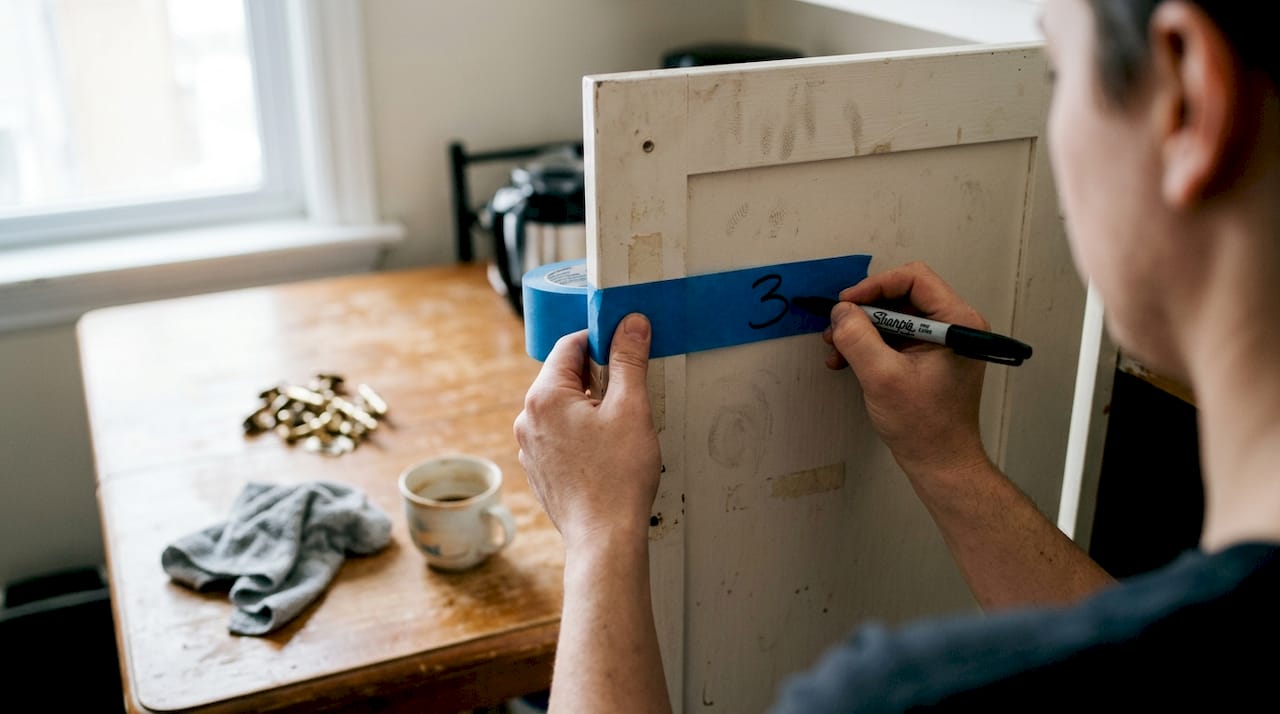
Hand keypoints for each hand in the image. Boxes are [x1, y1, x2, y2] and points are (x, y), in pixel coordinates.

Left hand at [514, 314, 661, 551]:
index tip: (624, 346)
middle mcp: (527, 419)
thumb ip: (629, 359)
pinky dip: (581, 434)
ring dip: (591, 408)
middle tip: (629, 395)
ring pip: (563, 408)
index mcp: (544, 397)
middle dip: (598, 378)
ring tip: (619, 431)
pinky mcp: (538, 469)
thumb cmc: (617, 479)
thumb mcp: (631, 408)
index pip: (570, 345)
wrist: (604, 538)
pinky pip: (559, 435)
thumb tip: (630, 324)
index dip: (601, 340)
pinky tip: (605, 453)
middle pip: (565, 376)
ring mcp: (529, 447)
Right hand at [822, 261, 988, 476]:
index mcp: (958, 323)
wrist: (940, 463)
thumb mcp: (882, 378)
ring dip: (862, 330)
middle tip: (836, 327)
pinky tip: (846, 361)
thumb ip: (858, 338)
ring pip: (894, 317)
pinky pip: (895, 337)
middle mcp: (954, 326)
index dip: (875, 285)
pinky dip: (870, 345)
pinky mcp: (929, 357)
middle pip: (902, 297)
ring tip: (836, 349)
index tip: (846, 303)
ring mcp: (942, 342)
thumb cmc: (924, 426)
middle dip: (864, 311)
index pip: (915, 279)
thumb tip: (840, 311)